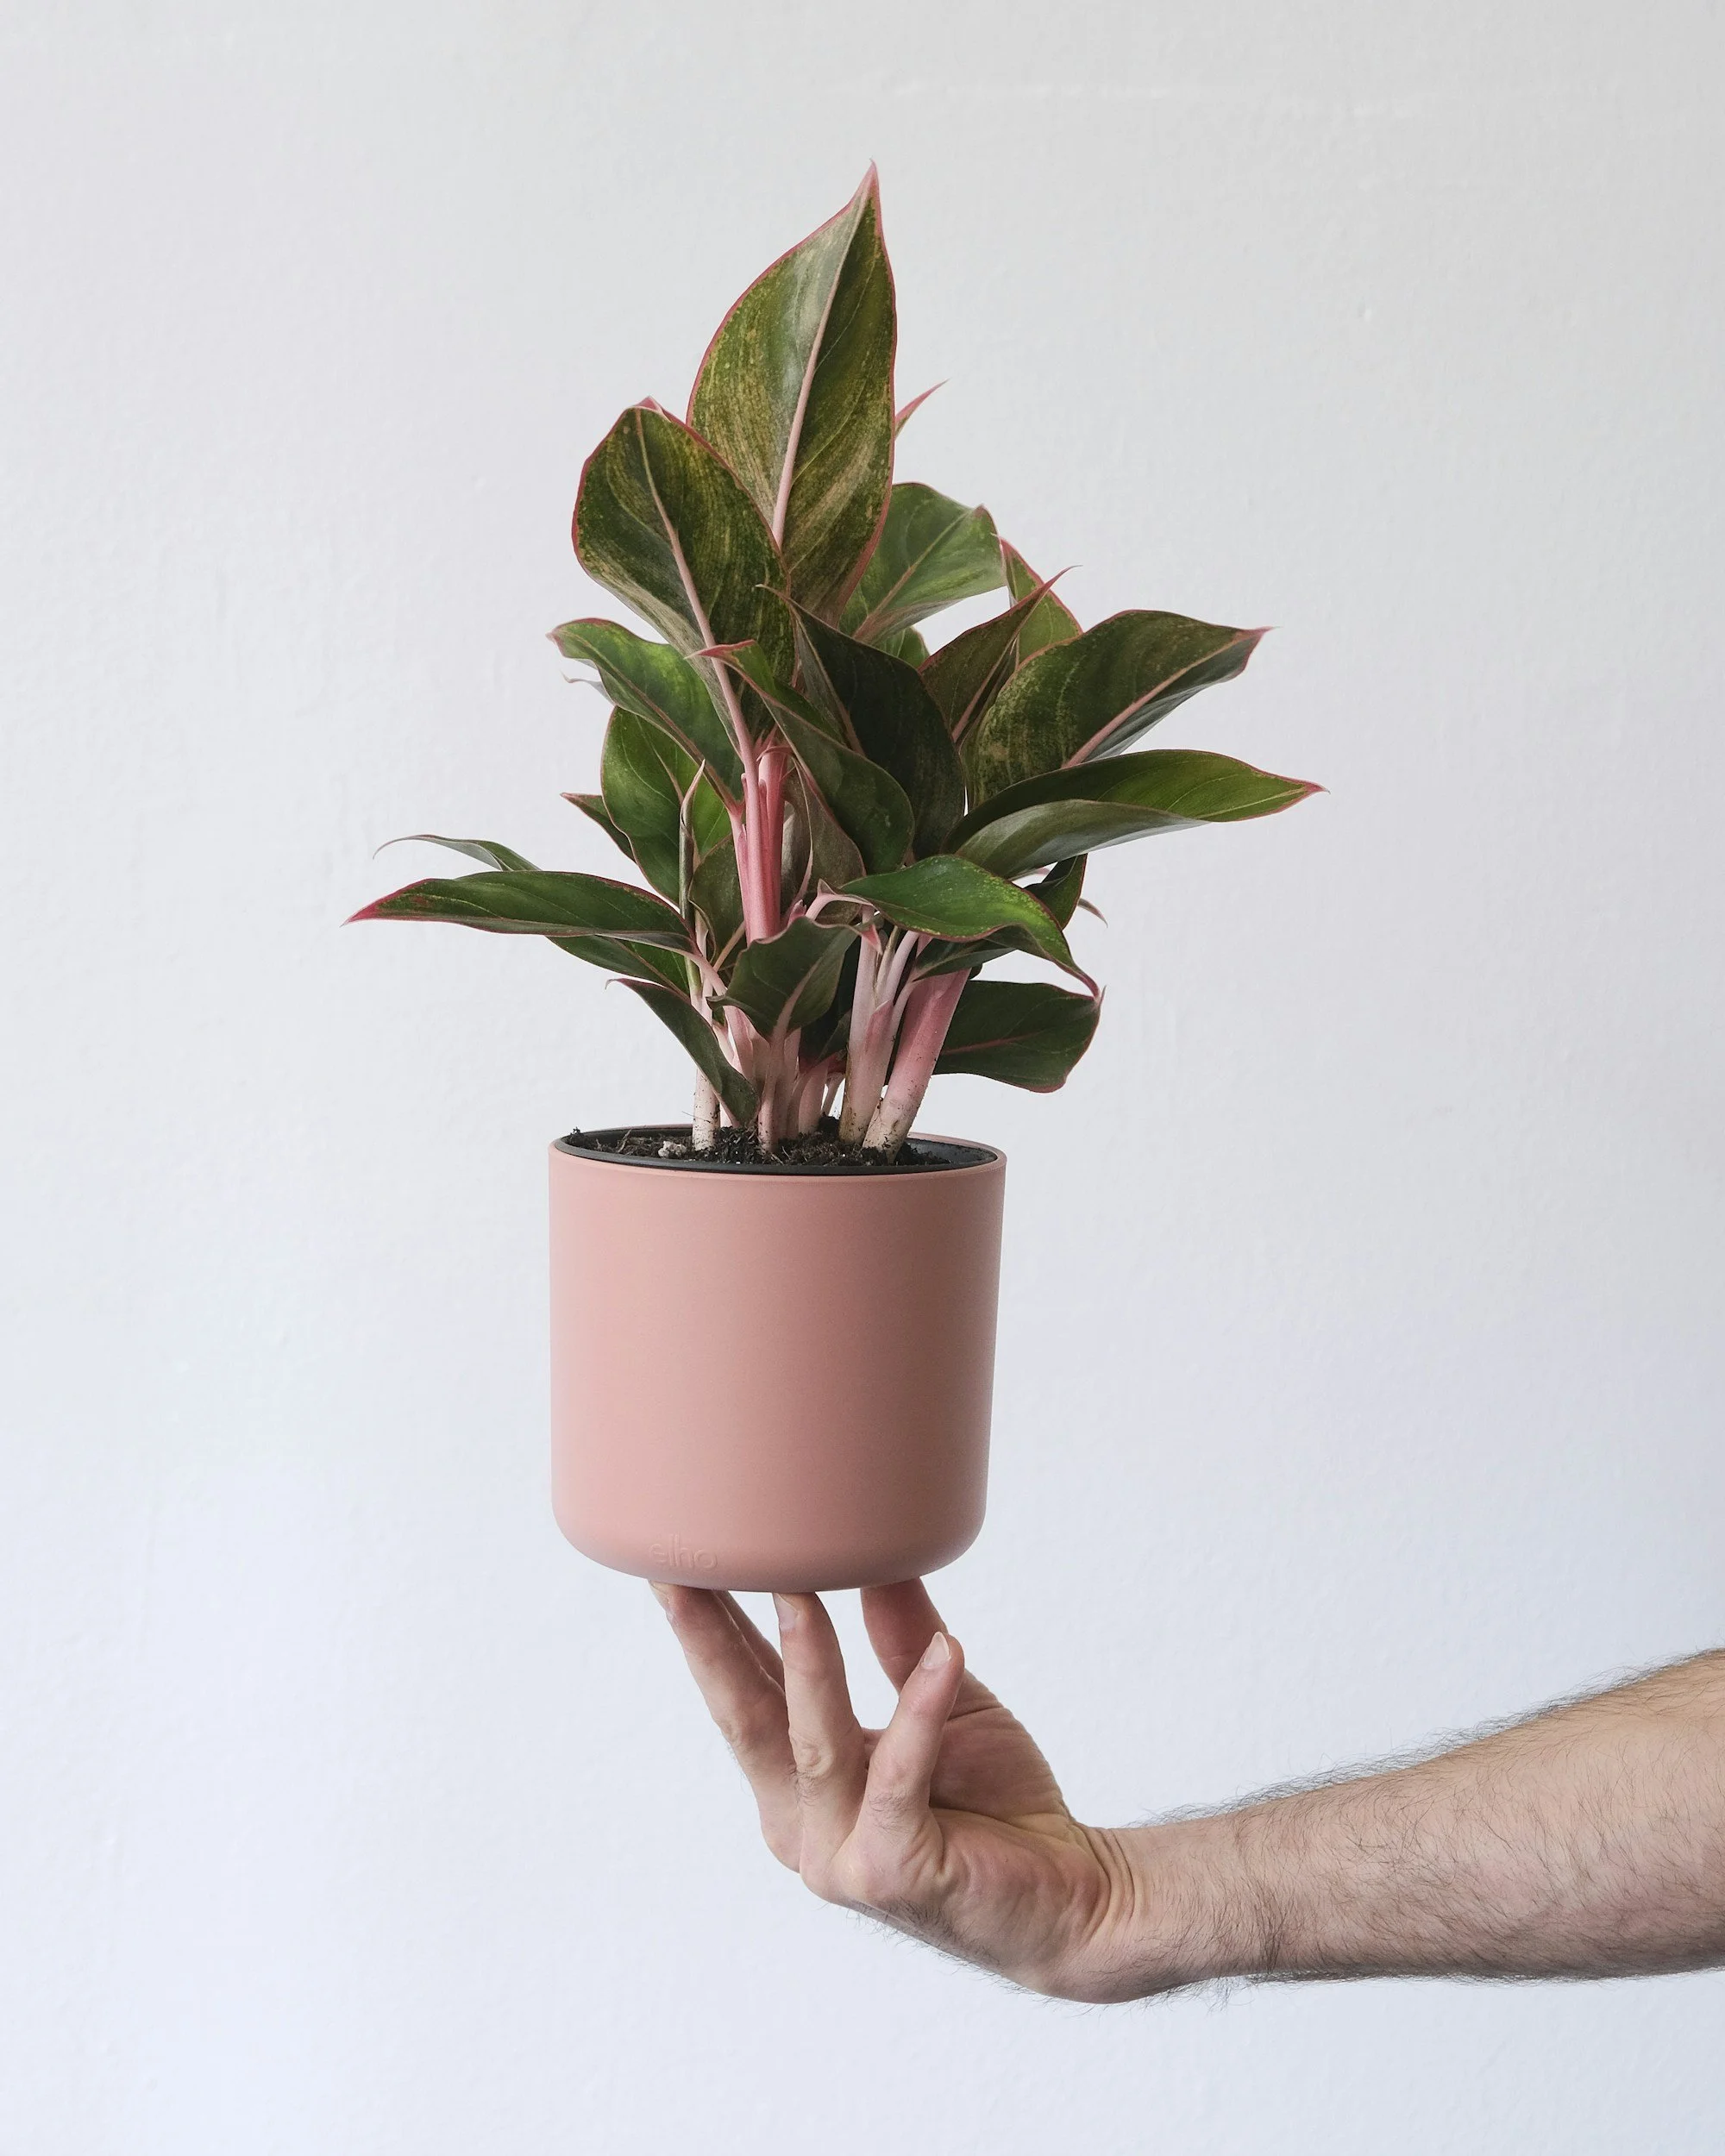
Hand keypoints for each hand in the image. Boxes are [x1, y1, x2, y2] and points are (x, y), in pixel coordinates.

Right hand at [651, 1578, 1161, 1999]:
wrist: (1076, 1894)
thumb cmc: (998, 1802)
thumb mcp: (943, 1700)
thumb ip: (902, 1641)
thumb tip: (875, 1555)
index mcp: (798, 1788)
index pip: (743, 1693)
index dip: (708, 1629)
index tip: (677, 1562)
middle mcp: (801, 1826)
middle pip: (745, 1718)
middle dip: (708, 1640)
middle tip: (678, 1567)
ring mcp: (839, 1855)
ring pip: (815, 1741)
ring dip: (807, 1658)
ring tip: (797, 1586)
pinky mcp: (892, 1871)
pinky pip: (900, 1776)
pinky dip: (920, 1711)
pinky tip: (946, 1654)